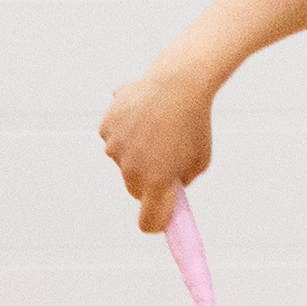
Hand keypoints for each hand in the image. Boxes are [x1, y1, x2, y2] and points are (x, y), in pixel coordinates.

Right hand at [98, 58, 219, 231]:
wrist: (178, 83)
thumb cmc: (194, 123)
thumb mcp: (199, 160)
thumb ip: (181, 182)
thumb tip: (168, 192)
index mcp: (158, 182)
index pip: (150, 221)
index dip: (156, 222)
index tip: (161, 219)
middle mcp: (132, 170)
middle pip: (136, 190)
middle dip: (149, 181)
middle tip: (166, 157)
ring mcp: (116, 149)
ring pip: (124, 163)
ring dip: (136, 154)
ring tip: (156, 130)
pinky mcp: (106, 129)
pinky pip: (115, 141)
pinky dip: (125, 134)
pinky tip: (141, 118)